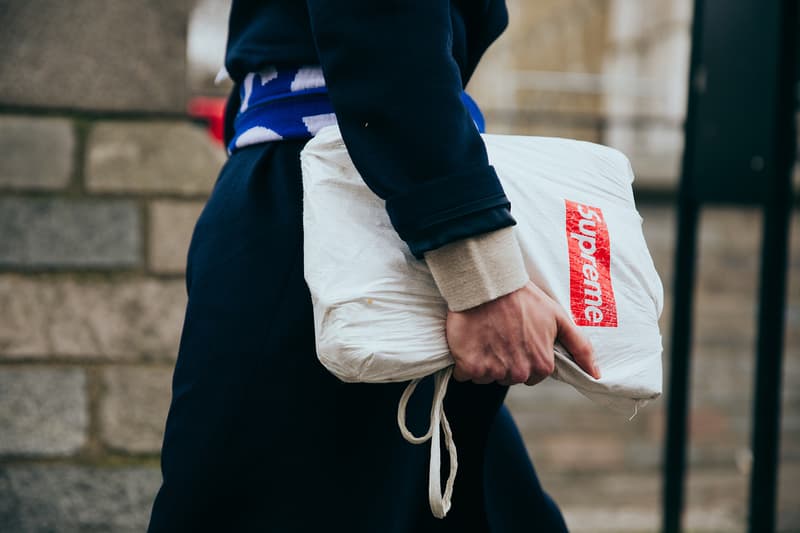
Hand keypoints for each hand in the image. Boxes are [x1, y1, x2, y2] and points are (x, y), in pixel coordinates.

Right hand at [446, 281, 599, 385]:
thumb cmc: (525, 297)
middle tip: (499, 334)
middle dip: (502, 361)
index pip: (531, 376)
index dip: (522, 357)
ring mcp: (492, 371)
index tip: (515, 338)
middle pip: (507, 378)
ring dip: (482, 362)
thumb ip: (580, 347)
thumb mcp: (559, 318)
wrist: (489, 284)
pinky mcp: (469, 366)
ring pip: (485, 377)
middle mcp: (517, 373)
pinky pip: (464, 374)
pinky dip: (464, 362)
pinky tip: (469, 341)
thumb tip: (596, 374)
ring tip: (484, 335)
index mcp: (541, 365)